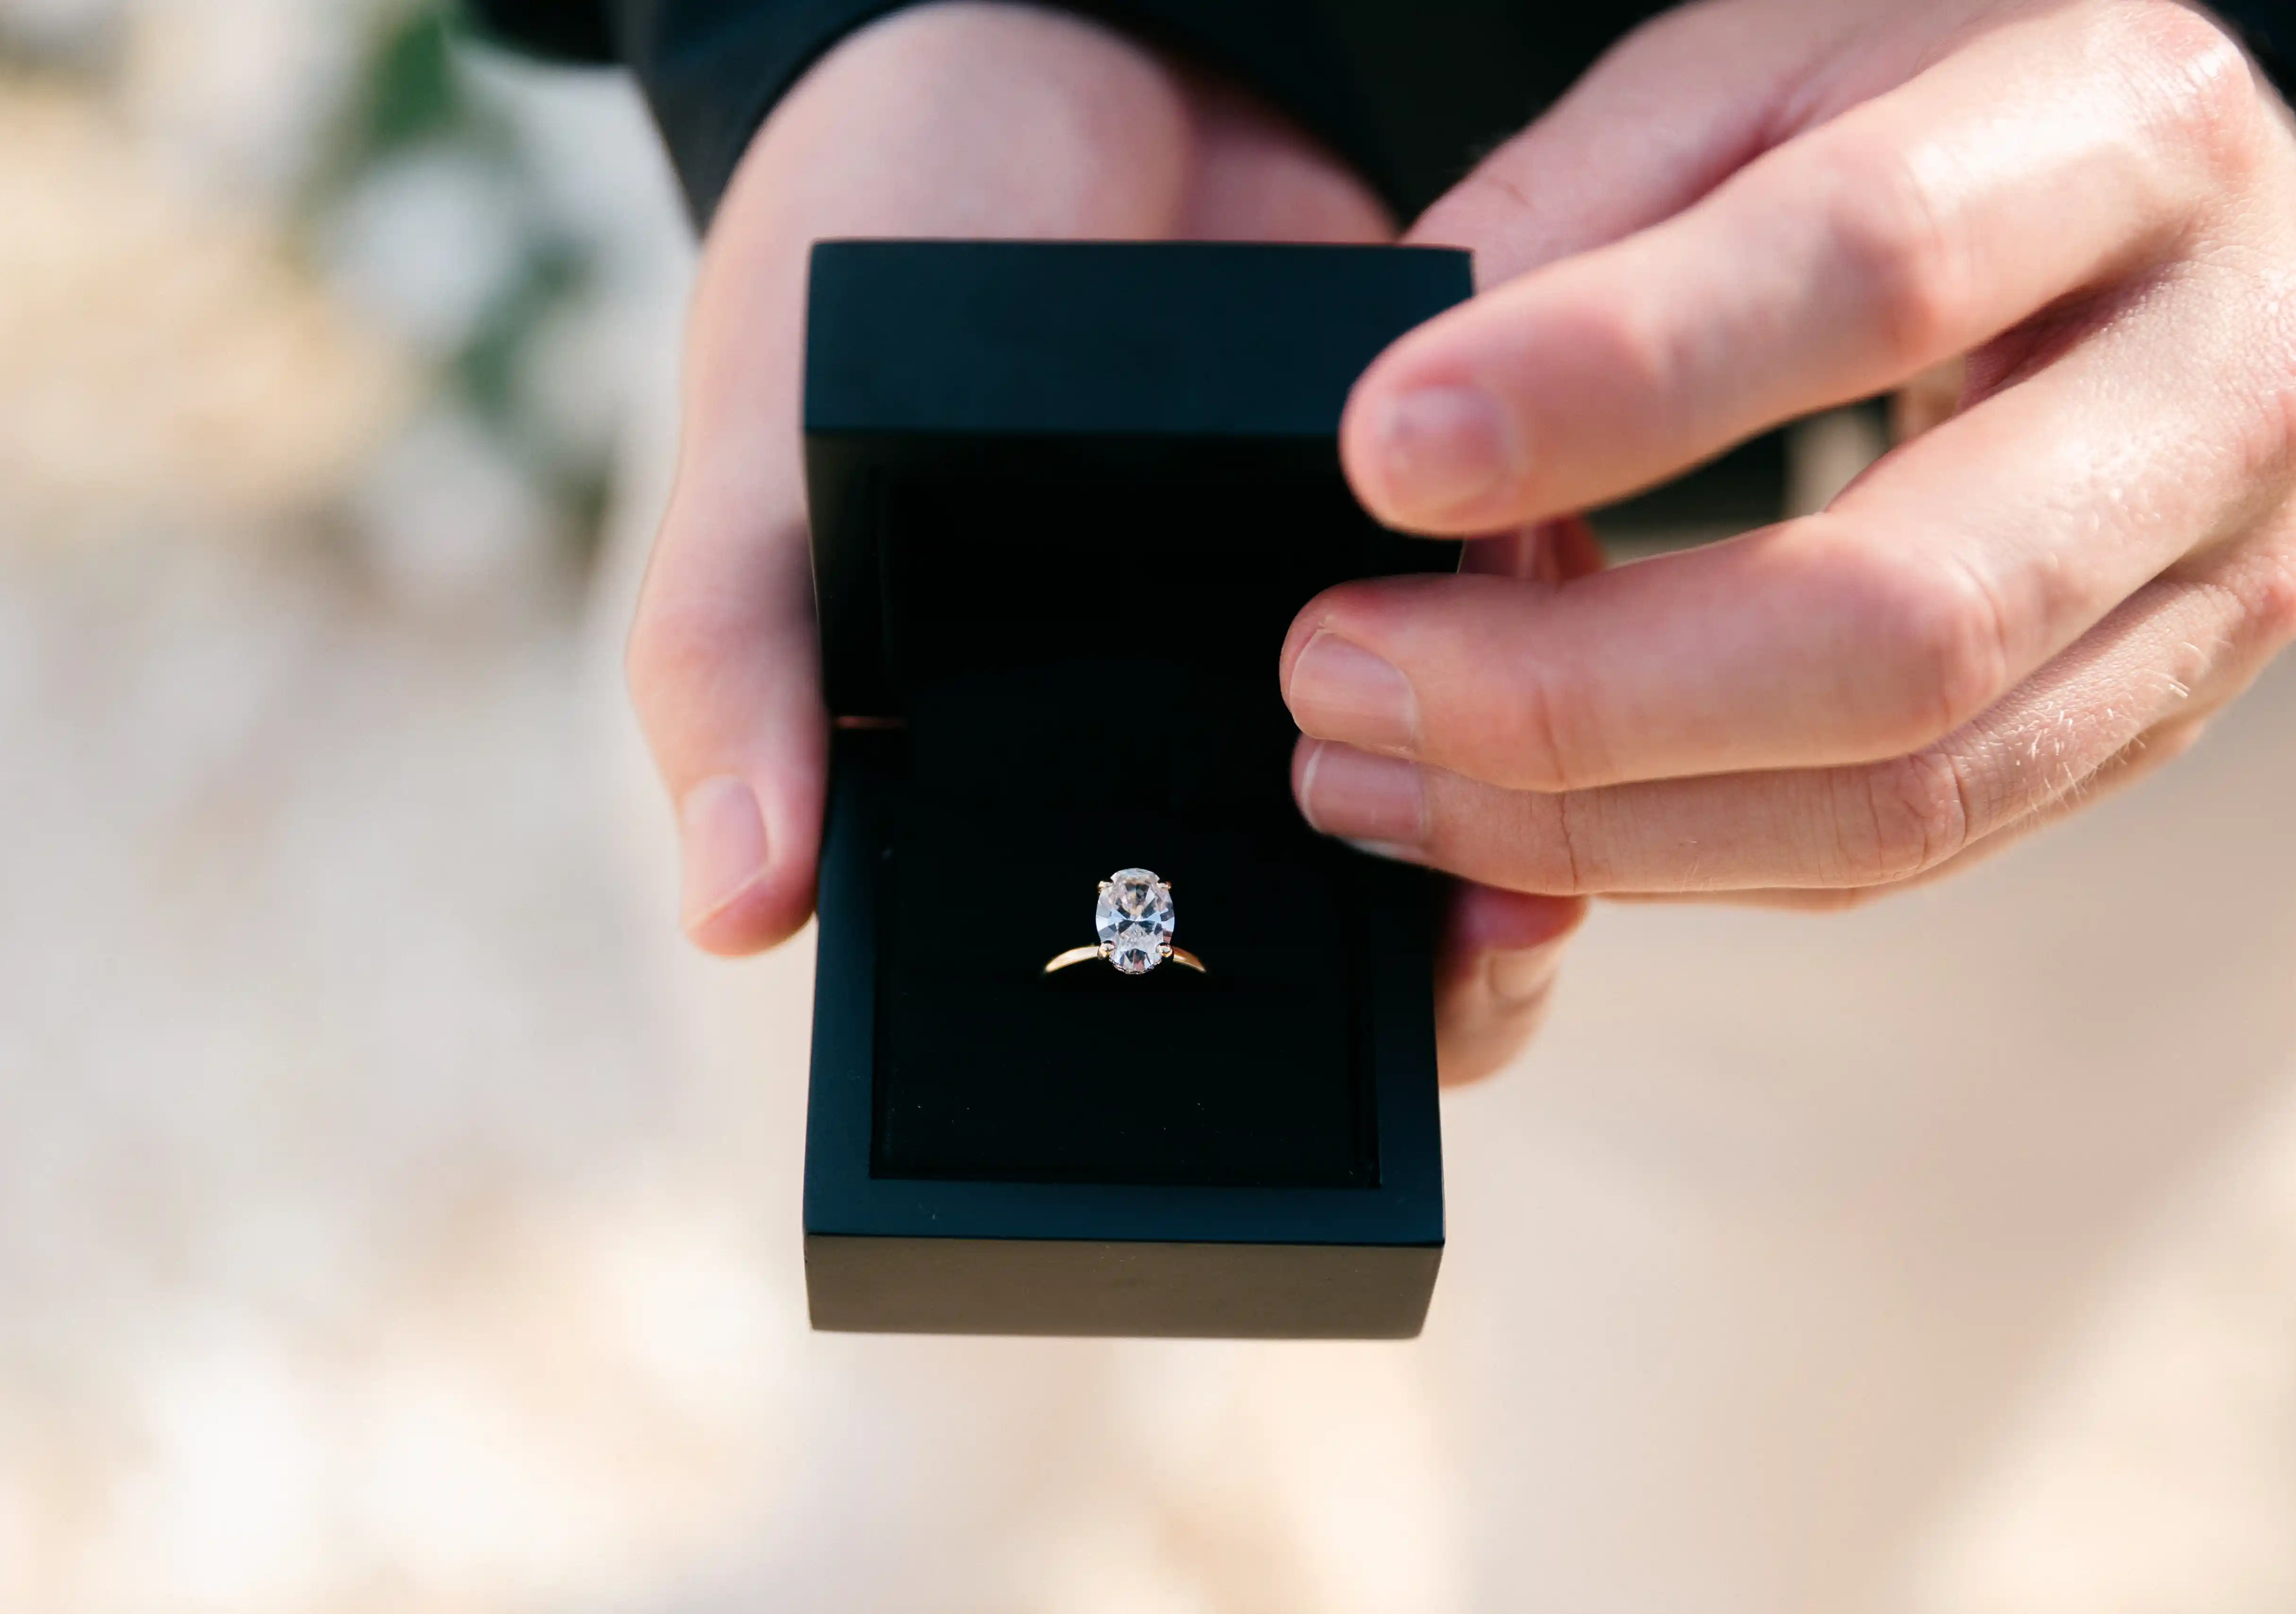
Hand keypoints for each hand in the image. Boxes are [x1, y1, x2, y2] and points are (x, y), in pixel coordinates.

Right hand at [624, 3, 1580, 1082]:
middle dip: (1429, 953)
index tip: (1341, 1022)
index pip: (1132, 976)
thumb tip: (730, 906)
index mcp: (1020, 771)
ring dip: (1531, 809)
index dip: (1238, 1049)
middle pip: (1332, 926)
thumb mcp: (767, 463)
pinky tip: (1560, 594)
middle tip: (1499, 925)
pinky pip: (1531, 615)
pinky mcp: (1425, 514)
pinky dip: (1565, 624)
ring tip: (1554, 798)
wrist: (1054, 55)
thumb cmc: (868, 262)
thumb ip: (732, 669)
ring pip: (1462, 797)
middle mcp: (1182, 730)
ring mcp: (1314, 626)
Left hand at [1286, 0, 2295, 912]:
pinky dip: (1676, 857)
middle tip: (1336, 673)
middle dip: (1570, 690)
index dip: (1612, 382)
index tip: (1384, 459)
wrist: (2137, 196)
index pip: (1869, 271)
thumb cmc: (1920, 100)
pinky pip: (1899, 848)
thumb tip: (1394, 442)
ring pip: (1898, 791)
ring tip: (1371, 776)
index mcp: (2126, 135)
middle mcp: (2218, 380)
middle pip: (1898, 620)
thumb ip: (1570, 228)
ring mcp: (2211, 581)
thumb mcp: (1743, 71)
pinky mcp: (2151, 718)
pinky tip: (1510, 817)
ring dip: (1591, 822)